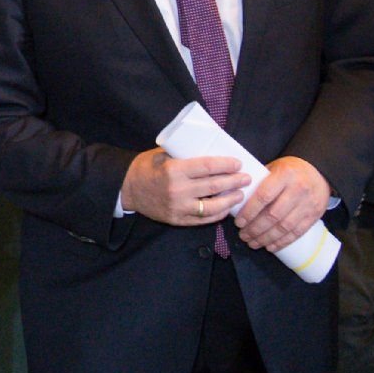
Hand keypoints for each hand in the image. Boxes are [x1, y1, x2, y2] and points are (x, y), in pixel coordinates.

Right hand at [119, 148, 248, 224]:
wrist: (127, 189)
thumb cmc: (146, 167)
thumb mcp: (162, 154)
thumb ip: (184, 156)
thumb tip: (210, 152)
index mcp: (174, 170)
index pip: (207, 167)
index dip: (225, 165)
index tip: (237, 163)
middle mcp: (178, 190)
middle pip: (213, 186)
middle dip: (234, 181)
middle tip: (246, 178)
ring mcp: (178, 207)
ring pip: (212, 207)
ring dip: (230, 200)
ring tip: (240, 194)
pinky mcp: (177, 220)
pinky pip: (203, 219)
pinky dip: (217, 214)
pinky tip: (225, 208)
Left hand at [235, 156, 329, 250]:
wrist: (319, 171)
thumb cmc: (290, 170)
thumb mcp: (274, 168)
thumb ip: (259, 182)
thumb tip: (238, 200)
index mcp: (284, 175)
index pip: (263, 196)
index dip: (249, 212)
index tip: (238, 222)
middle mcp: (297, 190)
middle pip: (273, 215)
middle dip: (255, 229)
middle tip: (243, 235)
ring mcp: (307, 204)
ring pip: (284, 227)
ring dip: (266, 238)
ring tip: (253, 243)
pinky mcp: (314, 215)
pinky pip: (297, 232)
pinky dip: (282, 242)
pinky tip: (270, 246)